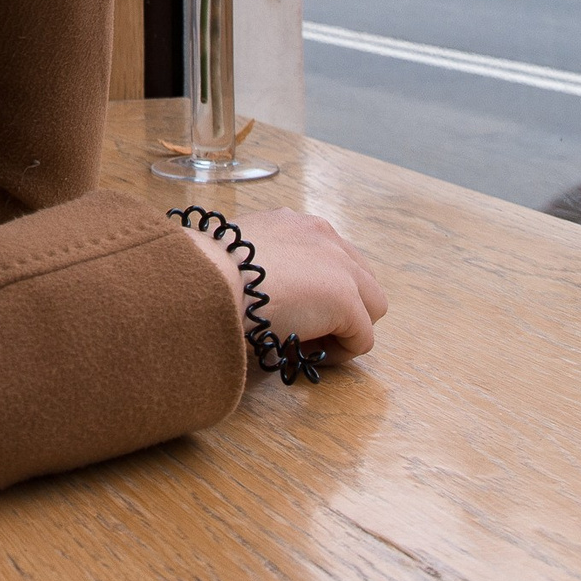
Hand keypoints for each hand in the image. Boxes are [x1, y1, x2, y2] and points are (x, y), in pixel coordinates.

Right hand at [186, 209, 388, 358]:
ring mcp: (342, 268)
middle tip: (309, 328)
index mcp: (298, 224)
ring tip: (312, 344)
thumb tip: (255, 288)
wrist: (211, 278)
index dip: (320, 288)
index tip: (295, 308)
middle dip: (345, 306)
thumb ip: (258, 261)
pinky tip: (310, 355)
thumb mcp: (237, 252)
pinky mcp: (347, 301)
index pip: (332, 256)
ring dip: (347, 328)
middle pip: (362, 278)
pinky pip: (363, 339)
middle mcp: (326, 238)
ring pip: (372, 306)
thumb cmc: (208, 270)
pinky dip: (342, 353)